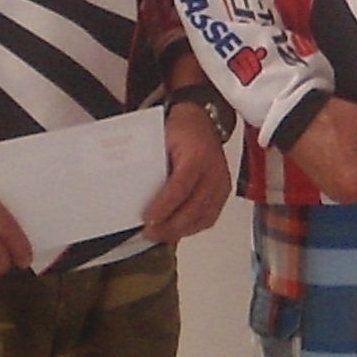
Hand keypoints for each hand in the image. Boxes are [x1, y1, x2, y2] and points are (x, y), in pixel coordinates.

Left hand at [142, 99, 235, 242]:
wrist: (203, 122)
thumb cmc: (182, 130)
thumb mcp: (161, 141)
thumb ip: (151, 165)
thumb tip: (132, 192)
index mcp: (197, 155)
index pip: (180, 187)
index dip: (164, 207)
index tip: (148, 220)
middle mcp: (213, 171)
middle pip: (194, 208)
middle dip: (170, 226)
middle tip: (150, 233)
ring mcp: (221, 183)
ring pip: (204, 217)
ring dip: (181, 230)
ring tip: (161, 235)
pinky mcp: (224, 192)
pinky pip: (211, 217)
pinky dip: (193, 227)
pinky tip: (179, 230)